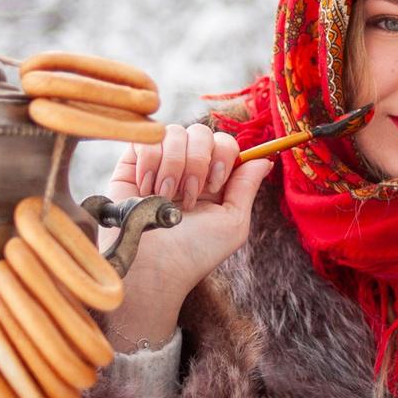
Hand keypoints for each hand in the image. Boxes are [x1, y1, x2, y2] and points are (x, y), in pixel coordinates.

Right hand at [101, 124, 273, 349]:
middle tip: (188, 196)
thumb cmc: (194, 252)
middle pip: (201, 132)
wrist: (152, 265)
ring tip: (165, 197)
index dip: (223, 156)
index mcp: (213, 180)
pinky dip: (150, 161)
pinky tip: (146, 188)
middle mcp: (187, 168)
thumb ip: (247, 186)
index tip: (215, 186)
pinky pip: (146, 138)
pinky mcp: (131, 164)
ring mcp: (160, 164)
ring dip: (174, 166)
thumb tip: (265, 159)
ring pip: (174, 133)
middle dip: (197, 163)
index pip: (225, 143)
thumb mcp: (233, 222)